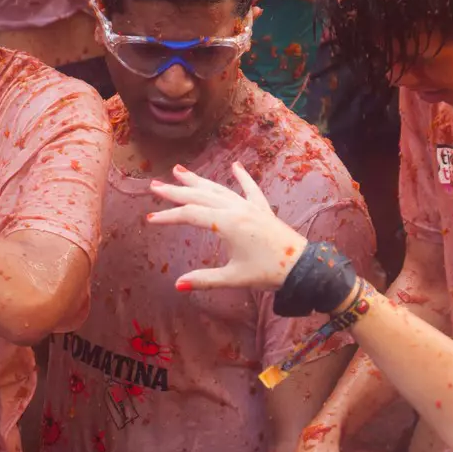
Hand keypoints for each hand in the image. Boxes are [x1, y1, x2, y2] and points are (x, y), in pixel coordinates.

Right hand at [151, 163, 308, 292]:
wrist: (302, 266)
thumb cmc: (268, 272)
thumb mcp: (234, 278)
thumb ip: (205, 280)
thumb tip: (178, 285)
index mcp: (227, 224)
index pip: (190, 216)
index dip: (169, 216)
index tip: (150, 219)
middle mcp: (236, 209)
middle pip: (200, 197)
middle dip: (176, 192)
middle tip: (155, 186)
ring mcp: (250, 207)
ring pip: (219, 189)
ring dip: (199, 180)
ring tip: (180, 171)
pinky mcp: (263, 210)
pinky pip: (250, 189)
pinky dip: (242, 177)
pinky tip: (236, 166)